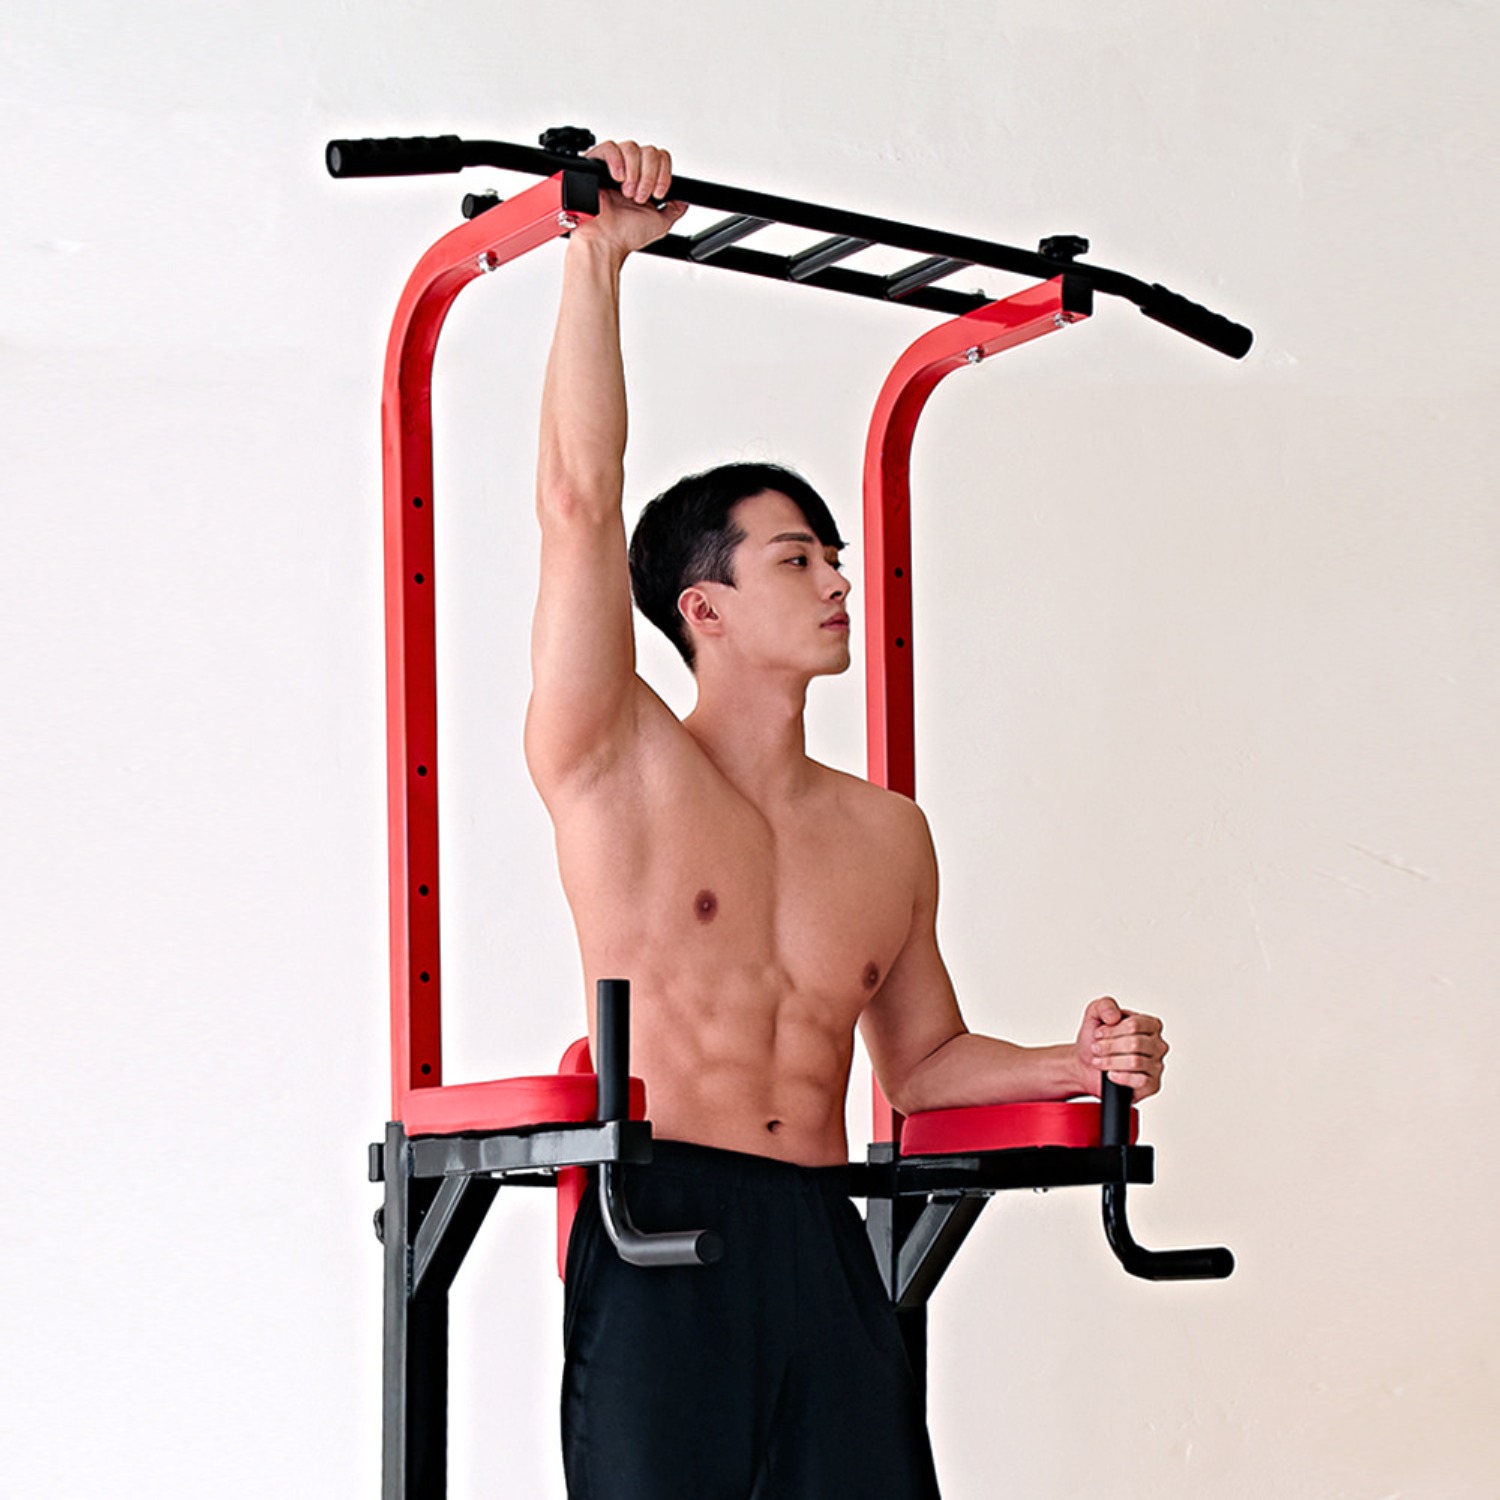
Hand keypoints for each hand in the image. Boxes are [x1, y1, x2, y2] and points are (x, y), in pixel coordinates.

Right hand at [572, 139, 686, 257]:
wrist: (605, 240)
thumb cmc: (624, 234)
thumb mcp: (660, 223)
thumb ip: (674, 209)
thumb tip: (684, 200)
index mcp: (643, 181)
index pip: (660, 158)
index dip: (663, 174)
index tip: (658, 194)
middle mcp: (630, 171)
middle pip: (649, 151)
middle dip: (649, 176)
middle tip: (640, 197)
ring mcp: (613, 166)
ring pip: (631, 147)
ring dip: (634, 173)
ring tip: (627, 193)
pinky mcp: (595, 164)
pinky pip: (609, 147)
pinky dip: (617, 161)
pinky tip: (617, 178)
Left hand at [1074, 997, 1167, 1101]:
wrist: (1086, 1066)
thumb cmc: (1096, 1041)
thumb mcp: (1094, 1015)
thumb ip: (1104, 1005)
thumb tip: (1114, 1016)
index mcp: (1150, 1025)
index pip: (1135, 1025)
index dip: (1112, 1030)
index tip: (1098, 1033)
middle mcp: (1157, 1044)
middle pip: (1135, 1043)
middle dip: (1109, 1046)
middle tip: (1096, 1049)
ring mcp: (1157, 1065)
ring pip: (1135, 1062)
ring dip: (1110, 1062)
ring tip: (1099, 1061)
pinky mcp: (1152, 1085)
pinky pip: (1140, 1081)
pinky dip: (1121, 1077)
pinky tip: (1111, 1075)